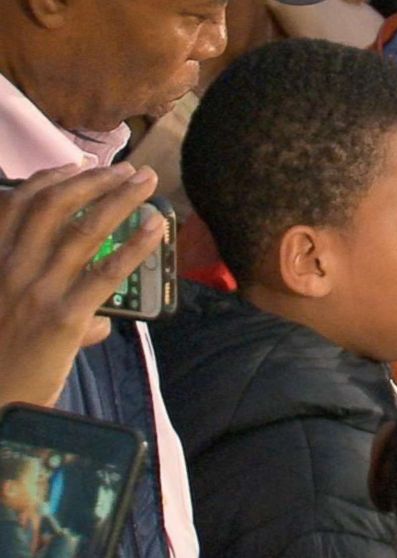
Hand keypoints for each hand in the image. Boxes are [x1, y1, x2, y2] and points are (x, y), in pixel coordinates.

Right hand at [0, 163, 162, 406]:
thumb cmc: (2, 366)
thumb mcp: (5, 320)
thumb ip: (48, 309)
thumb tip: (100, 323)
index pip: (19, 204)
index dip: (53, 178)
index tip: (81, 164)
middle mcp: (11, 269)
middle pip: (56, 206)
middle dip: (96, 180)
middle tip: (130, 169)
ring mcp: (38, 291)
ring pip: (86, 230)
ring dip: (121, 199)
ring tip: (148, 183)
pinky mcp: (64, 317)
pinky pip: (108, 272)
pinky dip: (136, 244)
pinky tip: (156, 228)